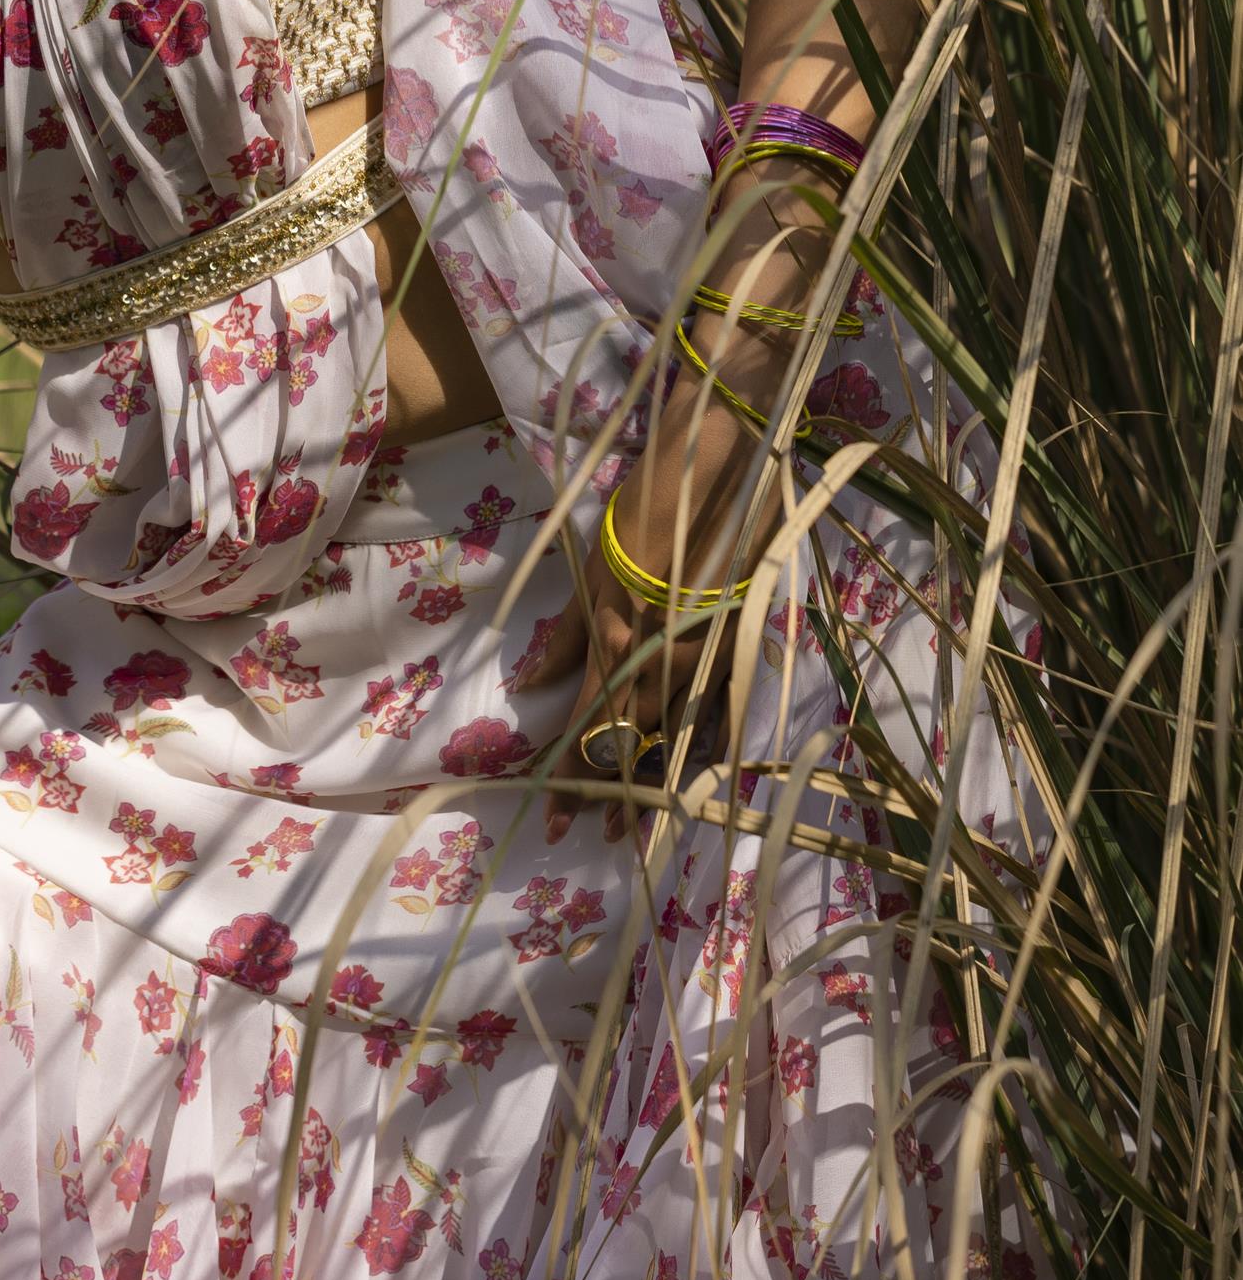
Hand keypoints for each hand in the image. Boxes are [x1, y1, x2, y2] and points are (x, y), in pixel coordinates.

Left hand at [539, 385, 777, 845]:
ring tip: (635, 823)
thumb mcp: (595, 556)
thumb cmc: (649, 495)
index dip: (571, 768)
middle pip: (635, 733)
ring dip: (657, 777)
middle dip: (611, 788)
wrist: (726, 446)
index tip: (555, 816)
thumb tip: (532, 683)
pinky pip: (729, 704)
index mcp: (618, 622)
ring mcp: (711, 641)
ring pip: (681, 728)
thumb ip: (569, 629)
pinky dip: (712, 744)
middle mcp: (664, 642)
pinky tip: (699, 781)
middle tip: (593, 833)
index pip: (593, 715)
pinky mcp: (747, 632)